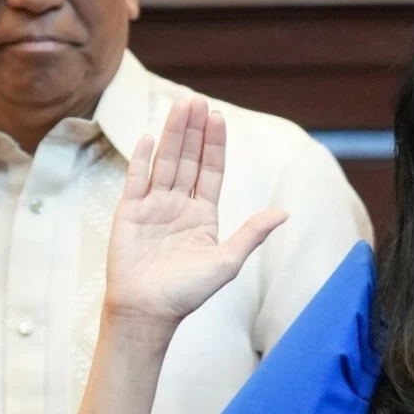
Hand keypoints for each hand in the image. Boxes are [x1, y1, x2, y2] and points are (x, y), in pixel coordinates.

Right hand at [106, 96, 285, 325]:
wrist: (147, 312)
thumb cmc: (187, 293)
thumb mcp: (227, 262)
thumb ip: (252, 234)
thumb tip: (284, 213)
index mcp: (203, 216)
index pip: (211, 172)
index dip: (215, 145)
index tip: (219, 118)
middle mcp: (178, 206)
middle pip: (188, 160)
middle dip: (194, 131)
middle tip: (199, 101)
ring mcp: (152, 207)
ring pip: (165, 163)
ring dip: (173, 135)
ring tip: (179, 107)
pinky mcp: (129, 213)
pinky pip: (136, 179)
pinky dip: (142, 158)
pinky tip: (149, 136)